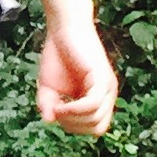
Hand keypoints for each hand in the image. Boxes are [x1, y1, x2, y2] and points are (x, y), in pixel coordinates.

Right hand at [37, 15, 116, 135]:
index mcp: (100, 99)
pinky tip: (61, 104)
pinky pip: (92, 104)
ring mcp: (107, 87)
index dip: (73, 127)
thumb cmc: (57, 55)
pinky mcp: (102, 78)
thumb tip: (49, 121)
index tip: (55, 113)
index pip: (94, 128)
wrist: (63, 28)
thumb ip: (48, 105)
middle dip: (73, 126)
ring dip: (72, 118)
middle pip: (97, 129)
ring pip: (96, 119)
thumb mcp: (48, 87)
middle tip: (56, 110)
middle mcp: (108, 95)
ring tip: (57, 105)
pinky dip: (75, 109)